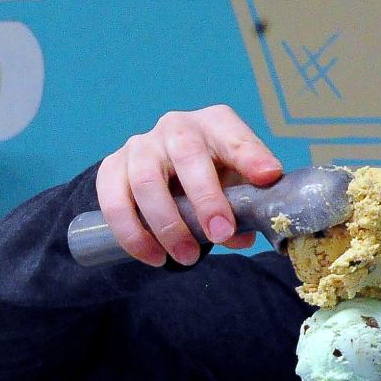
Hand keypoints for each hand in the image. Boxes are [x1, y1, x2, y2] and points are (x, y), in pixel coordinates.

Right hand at [95, 105, 281, 265]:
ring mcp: (140, 144)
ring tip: (187, 257)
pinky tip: (153, 256)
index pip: (234, 135)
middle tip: (220, 235)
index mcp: (215, 124)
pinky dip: (133, 234)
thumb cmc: (213, 174)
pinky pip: (114, 201)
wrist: (167, 169)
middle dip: (206, 200)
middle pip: (187, 156)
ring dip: (168, 226)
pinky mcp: (112, 167)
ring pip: (146, 181)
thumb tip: (240, 236)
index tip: (268, 176)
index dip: (251, 155)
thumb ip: (244, 206)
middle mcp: (176, 127)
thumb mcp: (236, 182)